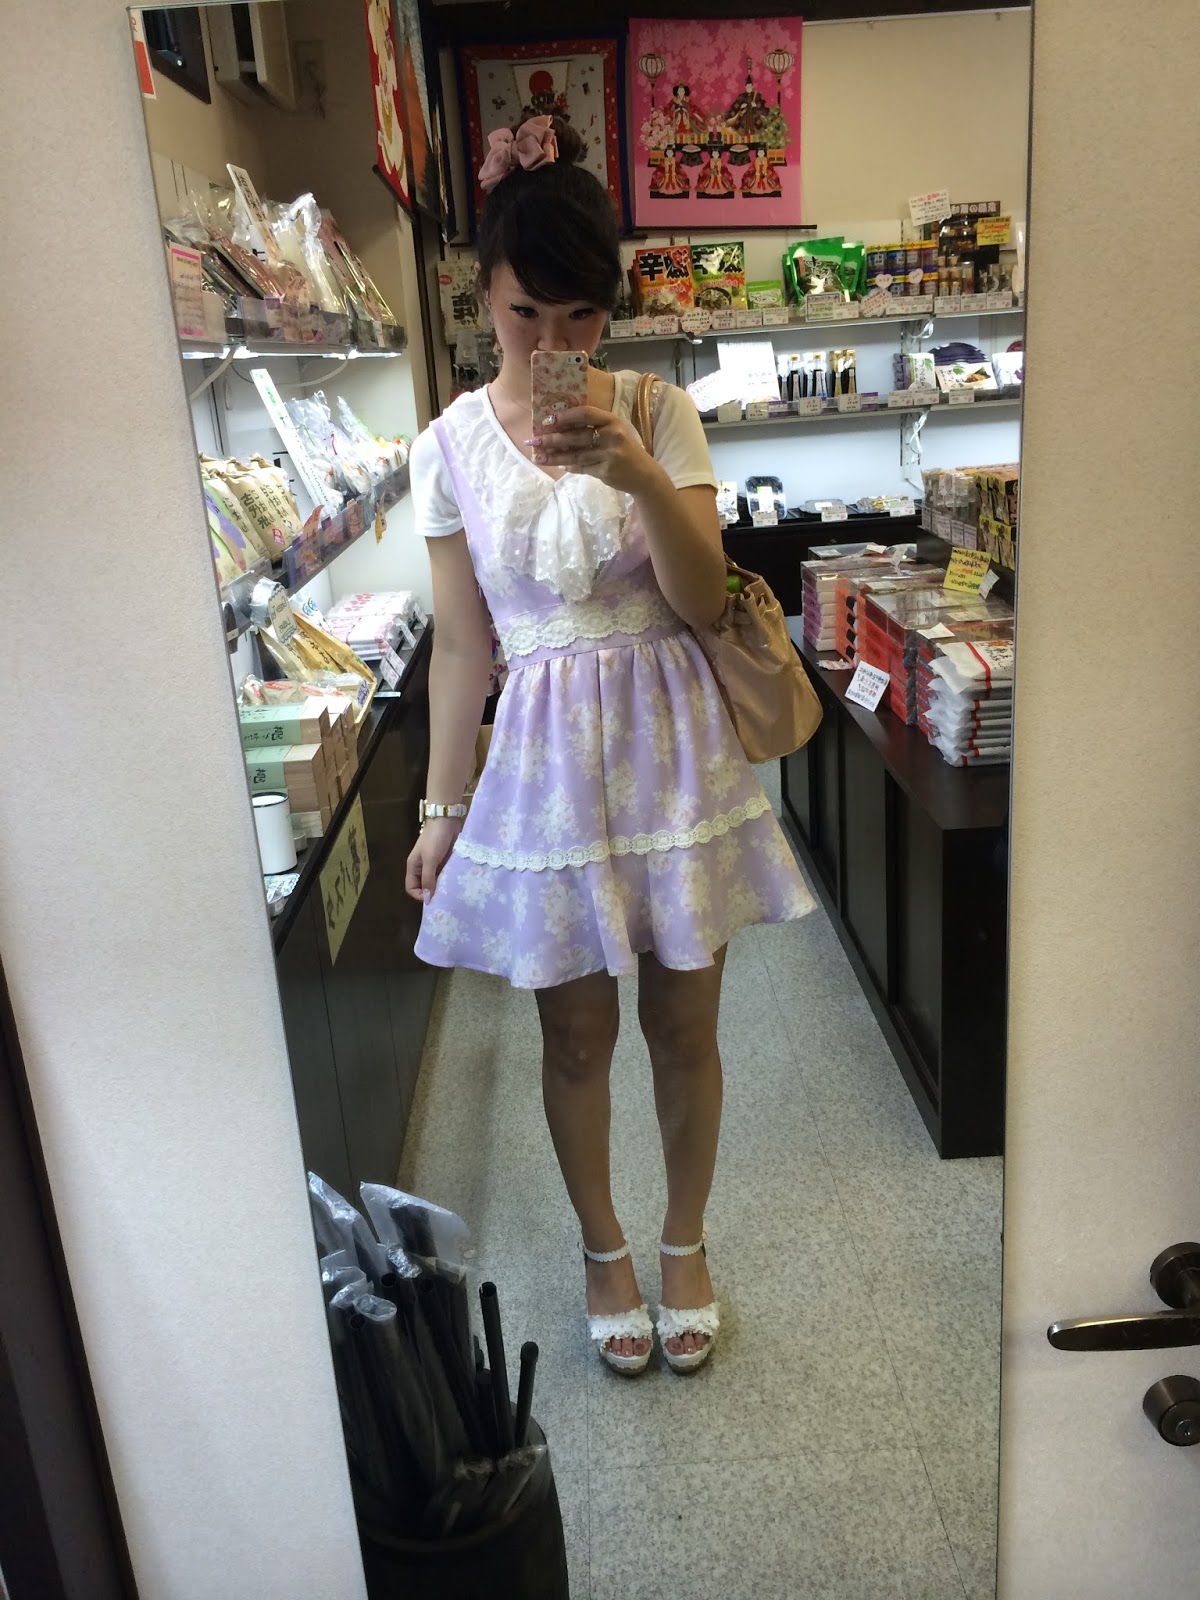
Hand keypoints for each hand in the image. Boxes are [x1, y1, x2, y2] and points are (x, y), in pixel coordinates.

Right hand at [405, 817, 462, 902]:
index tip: (432, 898)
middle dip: (432, 893)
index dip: (419, 895)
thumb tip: (428, 898)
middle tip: (444, 898)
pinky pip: (445, 875)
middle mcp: (422, 868)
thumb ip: (428, 879)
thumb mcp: (430, 860)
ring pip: (436, 882)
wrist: (446, 821)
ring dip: (442, 887)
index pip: (411, 888)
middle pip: (424, 887)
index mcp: (414, 867)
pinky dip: (449, 880)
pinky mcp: (445, 862)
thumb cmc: (435, 839)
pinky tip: (456, 883)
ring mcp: (434, 865)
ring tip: (452, 892)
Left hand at [528, 405, 664, 496]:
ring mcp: (609, 454)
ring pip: (575, 454)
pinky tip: (558, 465)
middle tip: (533, 441)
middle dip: (552, 439)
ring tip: (539, 456)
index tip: (547, 420)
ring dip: (555, 456)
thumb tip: (560, 427)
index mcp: (612, 421)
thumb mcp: (614, 432)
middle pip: (576, 436)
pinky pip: (582, 467)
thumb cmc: (625, 450)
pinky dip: (569, 466)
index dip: (565, 416)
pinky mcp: (606, 471)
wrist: (644, 475)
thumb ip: (593, 428)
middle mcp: (612, 435)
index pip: (585, 413)